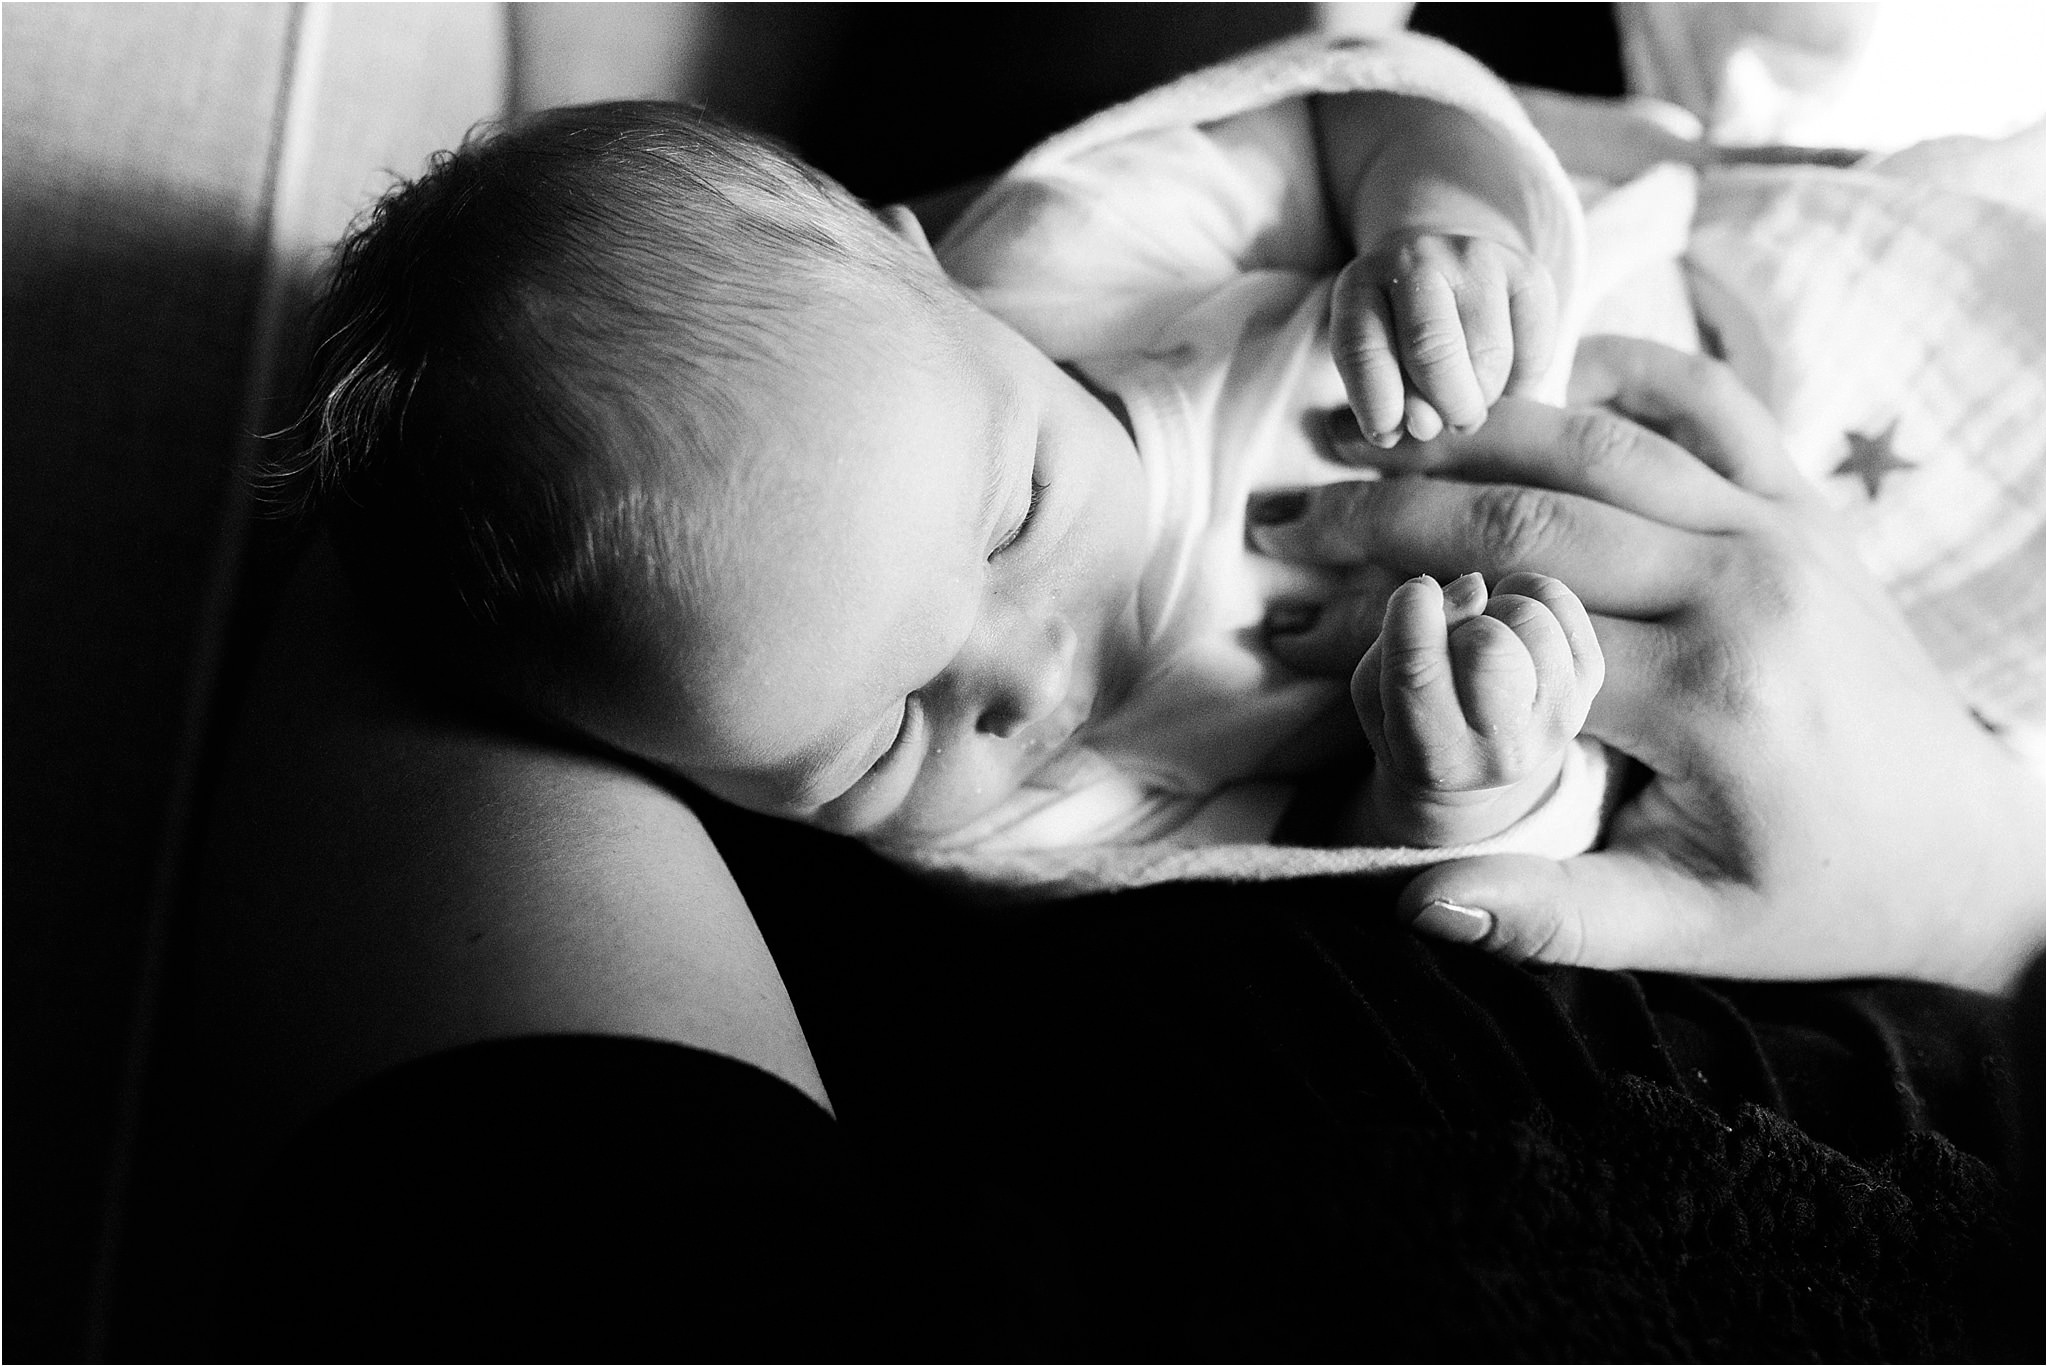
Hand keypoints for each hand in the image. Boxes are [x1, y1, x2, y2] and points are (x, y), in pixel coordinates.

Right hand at [1249, 338, 2043, 990]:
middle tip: (1291, 517)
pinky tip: (1527, 381)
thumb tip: (1414, 901)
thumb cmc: (1820, 896)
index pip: (1500, 627)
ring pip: (1595, 435)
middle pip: (1526, 508)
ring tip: (1366, 435)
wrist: (1969, 848)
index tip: (1283, 627)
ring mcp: (1782, 525)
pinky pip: (1703, 398)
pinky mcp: (1803, 503)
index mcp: (1710, 689)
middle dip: (1389, 509)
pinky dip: (1611, 372)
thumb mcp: (1690, 931)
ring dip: (1468, 427)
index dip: (1376, 625)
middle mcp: (1745, 580)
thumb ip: (1553, 918)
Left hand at [1330, 230, 1556, 447]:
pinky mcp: (1529, 272)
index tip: (1389, 434)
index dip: (1376, 402)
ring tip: (1471, 397)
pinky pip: (1533, 353)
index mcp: (1360, 283)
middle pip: (1431, 350)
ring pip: (1487, 356)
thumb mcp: (1376, 360)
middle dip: (1442, 405)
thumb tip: (1426, 425)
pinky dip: (1521, 386)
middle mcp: (1416, 260)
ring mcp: (1477, 259)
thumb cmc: (1400, 334)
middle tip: (1450, 424)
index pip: (1362, 348)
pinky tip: (1503, 381)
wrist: (1449, 271)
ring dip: (1481, 397)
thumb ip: (1387, 398)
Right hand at [1356, 571, 1601, 846]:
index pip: (1420, 674)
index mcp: (1438, 759)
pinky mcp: (1588, 682)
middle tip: (1454, 634)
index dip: (1410, 616)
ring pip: (1529, 618)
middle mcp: (1507, 750)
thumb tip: (1475, 586)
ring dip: (1497, 607)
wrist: (1477, 759)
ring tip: (1482, 629)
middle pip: (1490, 648)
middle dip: (1463, 621)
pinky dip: (1528, 592)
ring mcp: (1558, 717)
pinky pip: (1559, 601)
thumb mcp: (1378, 691)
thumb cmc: (1411, 715)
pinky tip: (1509, 620)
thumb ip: (1404, 642)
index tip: (1413, 595)